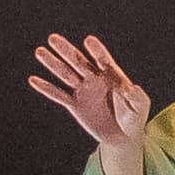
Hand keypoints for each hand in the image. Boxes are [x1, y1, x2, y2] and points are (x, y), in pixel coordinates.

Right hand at [28, 32, 157, 166]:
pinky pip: (58, 95)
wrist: (122, 136)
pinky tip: (33, 80)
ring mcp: (83, 90)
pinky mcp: (74, 104)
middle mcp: (94, 78)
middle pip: (78, 61)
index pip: (103, 60)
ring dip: (52, 63)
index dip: (96, 51)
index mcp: (112, 75)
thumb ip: (138, 97)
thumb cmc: (134, 118)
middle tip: (53, 38)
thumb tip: (131, 88)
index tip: (88, 40)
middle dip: (66, 50)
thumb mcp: (141, 108)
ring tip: (40, 51)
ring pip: (65, 74)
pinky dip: (46, 88)